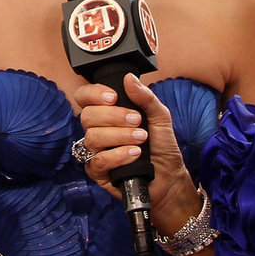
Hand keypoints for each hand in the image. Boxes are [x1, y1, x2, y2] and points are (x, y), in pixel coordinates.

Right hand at [72, 73, 203, 232]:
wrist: (170, 176)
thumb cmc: (162, 146)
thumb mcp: (160, 117)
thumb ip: (146, 97)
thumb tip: (129, 78)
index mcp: (106, 114)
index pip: (84, 97)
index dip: (93, 94)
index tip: (113, 97)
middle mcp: (97, 131)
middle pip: (87, 116)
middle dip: (114, 116)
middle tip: (137, 121)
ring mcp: (95, 152)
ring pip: (92, 138)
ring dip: (120, 136)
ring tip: (141, 139)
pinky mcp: (97, 172)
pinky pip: (97, 161)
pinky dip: (118, 156)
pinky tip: (134, 154)